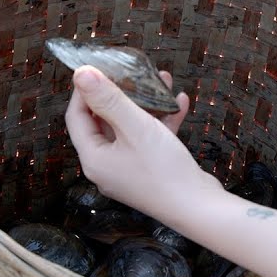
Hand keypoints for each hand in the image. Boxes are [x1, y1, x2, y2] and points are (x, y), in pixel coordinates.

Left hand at [64, 66, 217, 221]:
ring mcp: (127, 169)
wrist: (199, 209)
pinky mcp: (148, 171)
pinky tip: (179, 102)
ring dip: (145, 103)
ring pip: (129, 128)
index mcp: (93, 158)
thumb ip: (108, 99)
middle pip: (103, 121)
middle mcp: (106, 165)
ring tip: (161, 80)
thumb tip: (81, 74)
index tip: (100, 68)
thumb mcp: (135, 127)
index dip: (85, 90)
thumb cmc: (163, 172)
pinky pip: (149, 139)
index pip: (77, 116)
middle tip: (131, 72)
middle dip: (120, 93)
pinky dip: (161, 121)